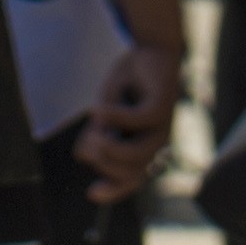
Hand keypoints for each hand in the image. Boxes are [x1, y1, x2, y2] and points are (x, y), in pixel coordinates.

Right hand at [76, 34, 177, 197]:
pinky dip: (115, 117)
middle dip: (102, 163)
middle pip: (130, 171)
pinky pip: (137, 120)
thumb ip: (101, 133)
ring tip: (91, 133)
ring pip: (136, 154)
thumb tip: (84, 155)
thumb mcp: (108, 112)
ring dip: (109, 148)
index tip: (90, 193)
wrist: (152, 51)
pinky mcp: (161, 106)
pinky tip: (98, 109)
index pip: (131, 179)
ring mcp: (161, 127)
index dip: (113, 190)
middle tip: (84, 144)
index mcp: (144, 148)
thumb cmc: (129, 85)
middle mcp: (156, 143)